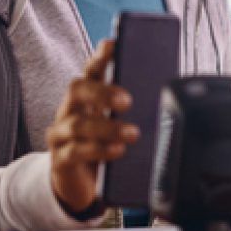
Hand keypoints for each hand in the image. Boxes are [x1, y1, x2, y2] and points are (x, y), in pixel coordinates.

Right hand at [45, 39, 137, 216]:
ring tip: (132, 133)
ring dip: (107, 128)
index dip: (101, 56)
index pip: (92, 69)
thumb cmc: (107, 144)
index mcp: (88, 95)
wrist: (82, 184)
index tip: (113, 45)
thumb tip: (170, 96)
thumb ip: (138, 109)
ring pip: (77, 124)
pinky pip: (75, 152)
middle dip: (102, 91)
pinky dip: (98, 150)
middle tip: (127, 100)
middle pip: (77, 89)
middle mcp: (70, 108)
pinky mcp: (60, 159)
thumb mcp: (120, 124)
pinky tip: (117, 151)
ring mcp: (61, 133)